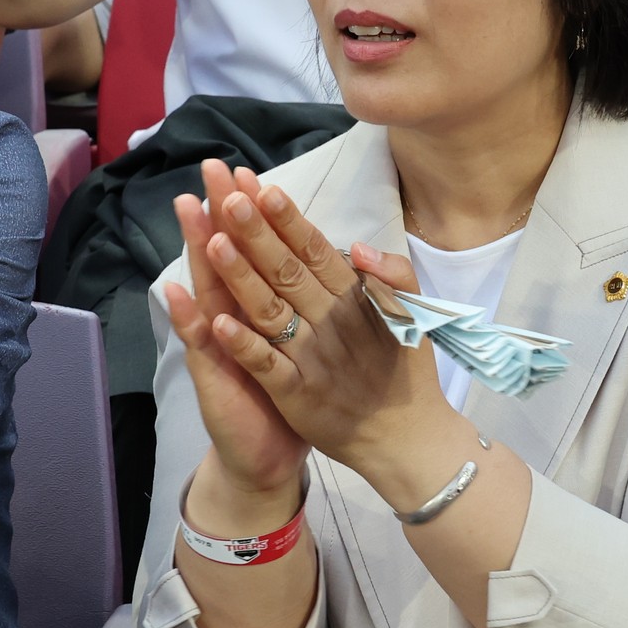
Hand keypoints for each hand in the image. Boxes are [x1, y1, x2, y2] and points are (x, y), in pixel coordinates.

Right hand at [160, 161, 312, 505]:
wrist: (271, 455)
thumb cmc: (295, 395)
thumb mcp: (314, 345)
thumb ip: (325, 302)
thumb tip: (344, 257)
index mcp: (269, 305)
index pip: (263, 250)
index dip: (259, 213)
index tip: (255, 172)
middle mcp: (238, 316)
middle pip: (230, 257)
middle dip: (223, 213)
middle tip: (212, 169)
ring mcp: (220, 344)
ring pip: (210, 290)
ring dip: (199, 253)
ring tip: (190, 213)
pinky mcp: (214, 377)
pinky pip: (203, 346)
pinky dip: (190, 321)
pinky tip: (176, 293)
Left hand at [162, 161, 450, 503]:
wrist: (407, 439)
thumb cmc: (406, 372)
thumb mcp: (414, 314)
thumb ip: (392, 274)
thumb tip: (358, 245)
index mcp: (356, 300)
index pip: (316, 251)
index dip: (288, 220)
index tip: (262, 188)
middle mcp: (331, 323)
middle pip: (287, 271)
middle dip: (257, 233)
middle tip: (228, 196)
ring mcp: (312, 359)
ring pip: (270, 310)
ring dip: (241, 276)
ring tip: (213, 242)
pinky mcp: (297, 395)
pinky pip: (266, 365)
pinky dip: (243, 344)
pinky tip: (218, 320)